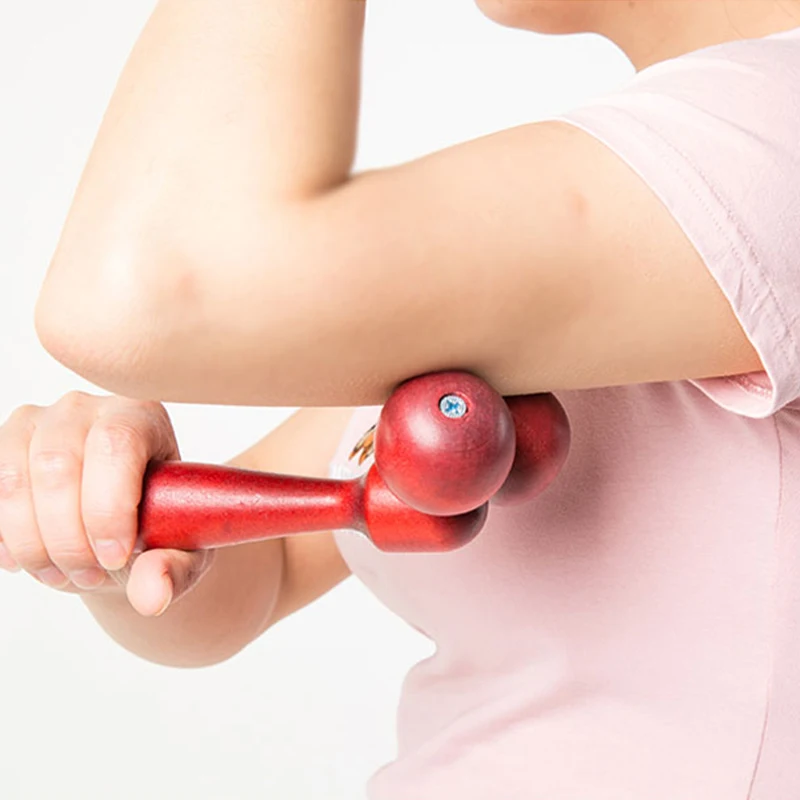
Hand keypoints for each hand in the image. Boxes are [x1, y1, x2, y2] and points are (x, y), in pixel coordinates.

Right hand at [0, 392, 213, 615]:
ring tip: (66, 574)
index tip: (117, 556)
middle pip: (58, 465)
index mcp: (141, 416)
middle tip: (92, 575)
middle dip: (69, 538)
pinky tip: (30, 559)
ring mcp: (37, 423)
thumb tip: (152, 595)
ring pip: (14, 481)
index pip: (116, 444)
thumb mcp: (183, 551)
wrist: (121, 531)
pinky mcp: (3, 447)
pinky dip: (6, 538)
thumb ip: (175, 569)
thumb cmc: (160, 528)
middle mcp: (87, 408)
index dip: (108, 506)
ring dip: (35, 543)